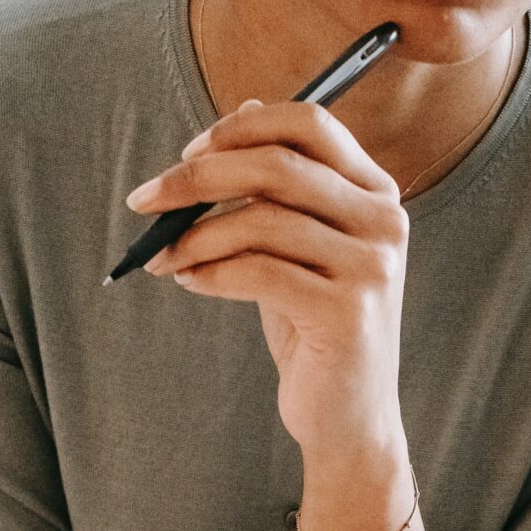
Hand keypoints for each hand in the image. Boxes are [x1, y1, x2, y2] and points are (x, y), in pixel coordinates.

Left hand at [128, 100, 409, 470]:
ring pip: (261, 220)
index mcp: (375, 192)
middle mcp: (383, 222)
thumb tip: (241, 111)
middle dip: (199, 178)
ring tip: (163, 256)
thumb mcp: (298, 249)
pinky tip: (188, 281)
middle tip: (147, 199)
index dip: (242, 128)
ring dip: (195, 235)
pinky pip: (259, 273)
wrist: (349, 419)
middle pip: (277, 166)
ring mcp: (370, 268)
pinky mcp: (348, 313)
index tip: (188, 152)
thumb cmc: (317, 331)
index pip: (310, 124)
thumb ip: (279, 188)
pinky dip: (211, 273)